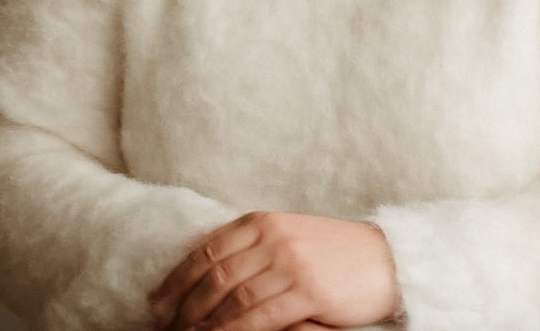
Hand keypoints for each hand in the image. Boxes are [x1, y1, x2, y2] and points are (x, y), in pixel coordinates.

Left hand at [149, 211, 400, 330]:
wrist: (383, 259)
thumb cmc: (333, 253)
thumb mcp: (288, 237)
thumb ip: (251, 246)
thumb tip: (203, 266)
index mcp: (264, 220)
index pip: (208, 249)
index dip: (177, 278)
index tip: (156, 302)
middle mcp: (273, 236)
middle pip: (214, 274)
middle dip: (183, 305)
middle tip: (165, 327)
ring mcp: (290, 261)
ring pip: (232, 297)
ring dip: (203, 322)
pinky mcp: (307, 289)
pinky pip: (259, 316)